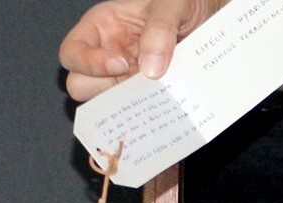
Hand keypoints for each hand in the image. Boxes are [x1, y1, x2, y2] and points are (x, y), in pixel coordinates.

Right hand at [59, 0, 224, 100]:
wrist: (211, 16)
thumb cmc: (184, 2)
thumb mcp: (173, 4)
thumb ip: (161, 28)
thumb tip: (150, 69)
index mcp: (100, 27)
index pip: (71, 52)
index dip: (88, 63)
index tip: (121, 64)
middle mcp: (104, 55)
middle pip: (79, 84)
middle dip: (106, 87)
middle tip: (138, 80)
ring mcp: (120, 78)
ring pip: (102, 104)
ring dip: (126, 102)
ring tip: (155, 89)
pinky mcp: (139, 94)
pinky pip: (130, 112)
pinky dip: (143, 111)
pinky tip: (161, 101)